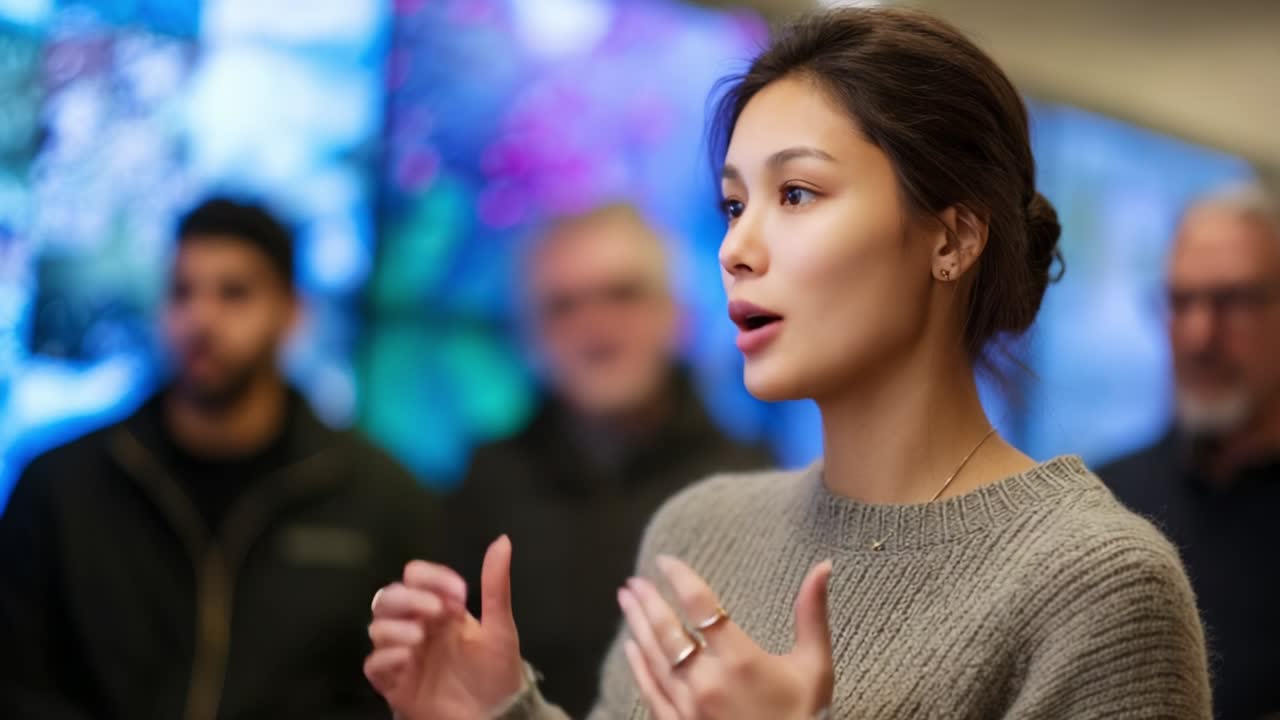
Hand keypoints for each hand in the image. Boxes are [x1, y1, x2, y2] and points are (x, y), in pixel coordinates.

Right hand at [364, 535, 525, 719]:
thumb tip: (502, 540)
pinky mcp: (396, 684)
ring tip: (421, 637)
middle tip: (437, 611)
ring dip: (396, 626)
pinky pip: (374, 665)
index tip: (460, 595)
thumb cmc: (497, 672)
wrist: (497, 717)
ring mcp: (404, 655)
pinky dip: (386, 657)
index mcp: (440, 609)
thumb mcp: (500, 628)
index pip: (416, 576)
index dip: (432, 579)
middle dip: (409, 599)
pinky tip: (408, 657)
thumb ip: (495, 586)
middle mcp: (417, 627)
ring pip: (377, 628)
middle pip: (388, 597)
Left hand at [618, 555, 833, 719]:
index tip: (666, 561)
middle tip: (634, 581)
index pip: (701, 606)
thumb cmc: (806, 717)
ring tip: (626, 601)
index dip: (680, 579)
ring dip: (637, 625)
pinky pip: (651, 692)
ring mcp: (688, 707)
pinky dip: (638, 666)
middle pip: (667, 631)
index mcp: (740, 660)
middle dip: (648, 601)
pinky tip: (630, 648)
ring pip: (654, 657)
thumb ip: (812, 614)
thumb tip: (822, 567)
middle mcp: (707, 681)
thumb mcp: (815, 666)